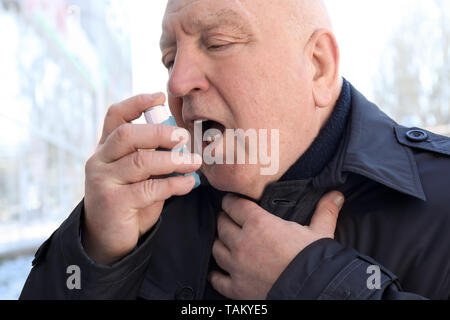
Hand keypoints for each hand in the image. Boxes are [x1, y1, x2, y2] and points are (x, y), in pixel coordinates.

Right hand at [83, 93, 201, 264]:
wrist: (110, 239)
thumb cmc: (130, 200)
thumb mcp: (140, 174)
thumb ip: (153, 156)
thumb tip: (184, 140)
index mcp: (106, 148)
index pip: (115, 116)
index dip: (137, 102)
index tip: (160, 96)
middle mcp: (100, 160)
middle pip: (128, 135)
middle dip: (159, 132)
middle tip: (184, 136)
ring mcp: (103, 181)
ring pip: (140, 162)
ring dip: (172, 160)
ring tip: (194, 162)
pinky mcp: (113, 202)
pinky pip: (148, 189)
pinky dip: (173, 184)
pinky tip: (188, 183)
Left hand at [208, 191, 343, 299]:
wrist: (312, 290)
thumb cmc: (314, 259)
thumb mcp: (320, 231)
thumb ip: (324, 211)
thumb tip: (336, 195)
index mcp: (258, 224)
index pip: (234, 205)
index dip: (231, 200)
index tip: (231, 200)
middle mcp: (242, 242)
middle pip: (222, 224)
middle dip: (224, 219)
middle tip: (228, 218)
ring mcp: (236, 266)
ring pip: (216, 248)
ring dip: (219, 242)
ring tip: (225, 240)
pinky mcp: (236, 288)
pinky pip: (217, 278)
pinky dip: (216, 274)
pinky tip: (218, 270)